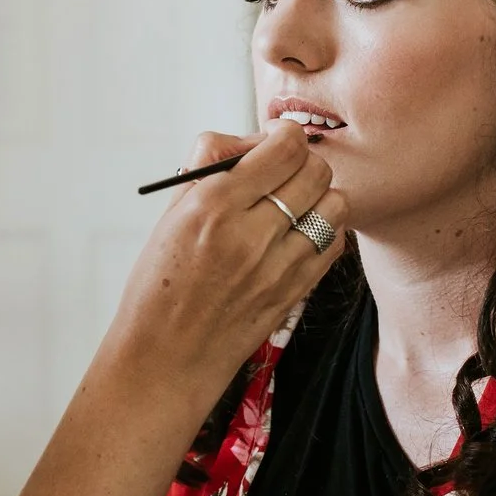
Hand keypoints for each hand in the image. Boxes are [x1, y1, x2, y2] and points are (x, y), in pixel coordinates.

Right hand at [98, 120, 348, 398]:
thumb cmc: (159, 287)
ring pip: (335, 203)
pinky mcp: (296, 291)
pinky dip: (324, 230)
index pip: (284, 147)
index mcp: (211, 205)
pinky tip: (299, 235)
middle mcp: (249, 233)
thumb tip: (249, 140)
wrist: (166, 358)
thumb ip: (209, 168)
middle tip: (284, 173)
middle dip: (303, 163)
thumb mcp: (170, 216)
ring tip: (294, 206)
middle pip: (315, 169)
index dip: (286, 136)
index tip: (275, 142)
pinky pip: (335, 242)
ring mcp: (278, 265)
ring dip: (319, 196)